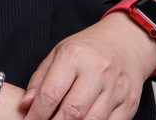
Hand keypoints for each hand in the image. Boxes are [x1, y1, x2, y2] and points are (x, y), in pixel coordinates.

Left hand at [19, 11, 155, 119]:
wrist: (126, 42)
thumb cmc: (87, 49)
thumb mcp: (59, 53)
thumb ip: (40, 79)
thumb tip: (26, 105)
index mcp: (74, 55)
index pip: (51, 93)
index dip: (36, 114)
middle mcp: (97, 71)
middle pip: (72, 112)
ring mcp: (115, 88)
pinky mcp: (129, 103)